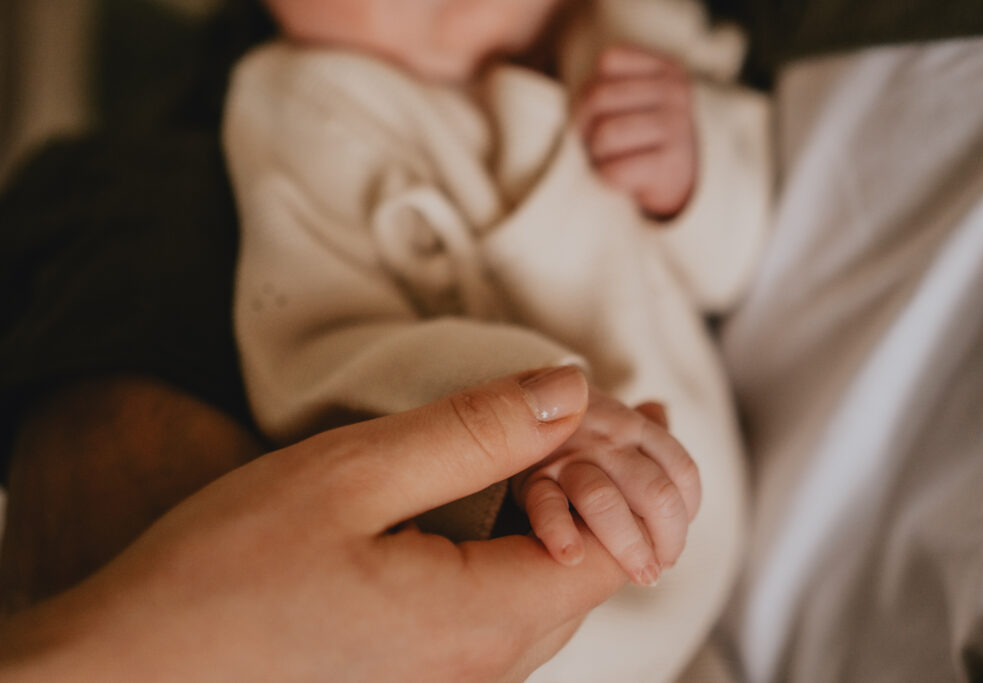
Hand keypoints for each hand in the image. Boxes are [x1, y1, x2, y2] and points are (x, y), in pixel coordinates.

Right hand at [0, 367, 625, 682]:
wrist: (128, 676)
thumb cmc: (220, 579)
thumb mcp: (351, 477)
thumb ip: (475, 433)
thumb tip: (572, 391)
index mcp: (482, 623)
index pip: (620, 546)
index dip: (619, 469)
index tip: (577, 412)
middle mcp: (485, 670)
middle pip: (596, 569)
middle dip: (600, 483)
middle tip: (579, 412)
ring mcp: (457, 682)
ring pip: (552, 590)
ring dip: (564, 512)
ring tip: (552, 442)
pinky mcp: (424, 676)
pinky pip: (505, 609)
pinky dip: (523, 545)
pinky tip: (505, 498)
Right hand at [511, 386, 701, 587]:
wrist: (516, 400)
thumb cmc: (571, 421)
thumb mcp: (607, 414)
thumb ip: (643, 425)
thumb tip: (662, 411)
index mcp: (633, 426)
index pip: (682, 472)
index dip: (686, 514)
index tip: (672, 542)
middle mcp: (607, 439)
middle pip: (655, 492)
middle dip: (666, 539)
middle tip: (658, 570)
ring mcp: (568, 457)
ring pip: (604, 500)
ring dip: (627, 546)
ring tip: (638, 576)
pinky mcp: (531, 477)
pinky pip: (547, 505)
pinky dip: (560, 532)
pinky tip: (572, 557)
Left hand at [576, 44, 698, 218]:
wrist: (678, 179)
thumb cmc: (641, 135)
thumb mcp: (632, 98)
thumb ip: (604, 89)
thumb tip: (574, 117)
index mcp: (668, 68)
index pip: (609, 61)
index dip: (590, 89)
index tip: (602, 112)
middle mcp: (676, 92)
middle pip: (598, 96)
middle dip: (585, 123)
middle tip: (597, 140)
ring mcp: (677, 126)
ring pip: (605, 134)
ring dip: (596, 151)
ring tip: (609, 156)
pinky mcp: (671, 163)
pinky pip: (614, 170)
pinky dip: (606, 175)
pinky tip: (623, 173)